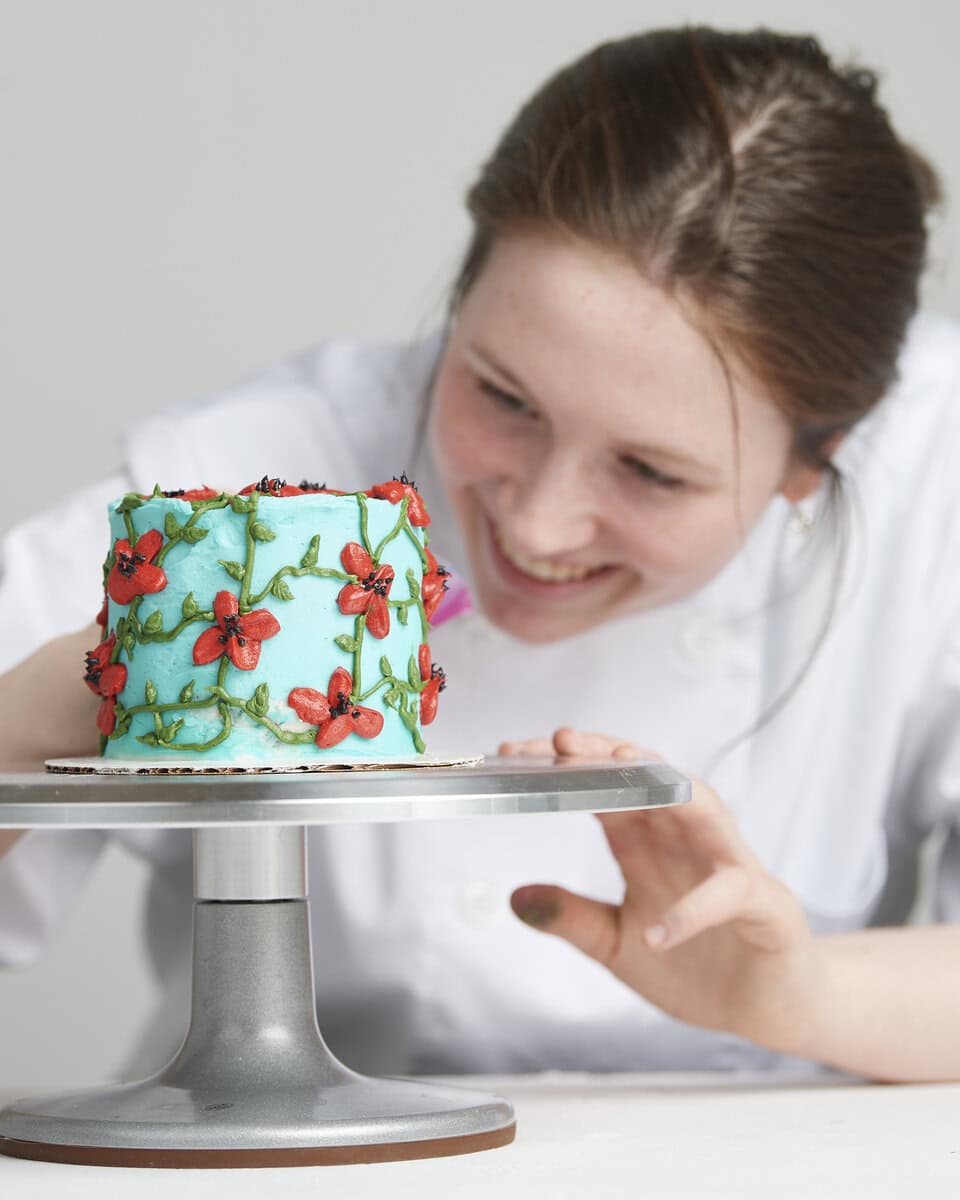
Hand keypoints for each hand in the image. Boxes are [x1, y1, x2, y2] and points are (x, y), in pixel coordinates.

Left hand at [502, 728, 821, 1053]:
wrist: (765, 1008)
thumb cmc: (695, 966)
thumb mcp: (616, 944)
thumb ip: (572, 919)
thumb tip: (514, 897)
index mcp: (645, 841)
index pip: (601, 786)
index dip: (562, 768)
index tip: (512, 754)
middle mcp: (685, 839)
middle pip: (646, 778)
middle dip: (604, 756)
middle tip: (559, 742)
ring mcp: (726, 864)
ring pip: (700, 806)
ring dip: (662, 787)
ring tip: (620, 772)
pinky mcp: (762, 903)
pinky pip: (728, 893)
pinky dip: (693, 909)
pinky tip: (658, 932)